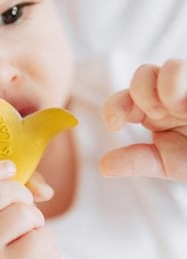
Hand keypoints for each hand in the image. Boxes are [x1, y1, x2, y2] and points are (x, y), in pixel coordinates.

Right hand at [0, 161, 59, 258]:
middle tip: (23, 210)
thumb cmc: (16, 230)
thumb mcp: (12, 202)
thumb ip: (26, 183)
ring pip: (22, 213)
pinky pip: (39, 238)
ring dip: (35, 219)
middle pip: (0, 192)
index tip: (11, 169)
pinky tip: (36, 248)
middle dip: (23, 195)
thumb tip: (45, 191)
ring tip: (29, 231)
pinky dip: (46, 238)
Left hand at [101, 59, 186, 180]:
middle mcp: (168, 96)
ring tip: (178, 108)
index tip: (115, 126)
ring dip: (168, 85)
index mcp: (151, 112)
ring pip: (171, 67)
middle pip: (143, 75)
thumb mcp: (166, 163)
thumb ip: (136, 161)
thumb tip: (103, 167)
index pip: (123, 99)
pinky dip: (183, 83)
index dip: (113, 108)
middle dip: (142, 93)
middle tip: (156, 115)